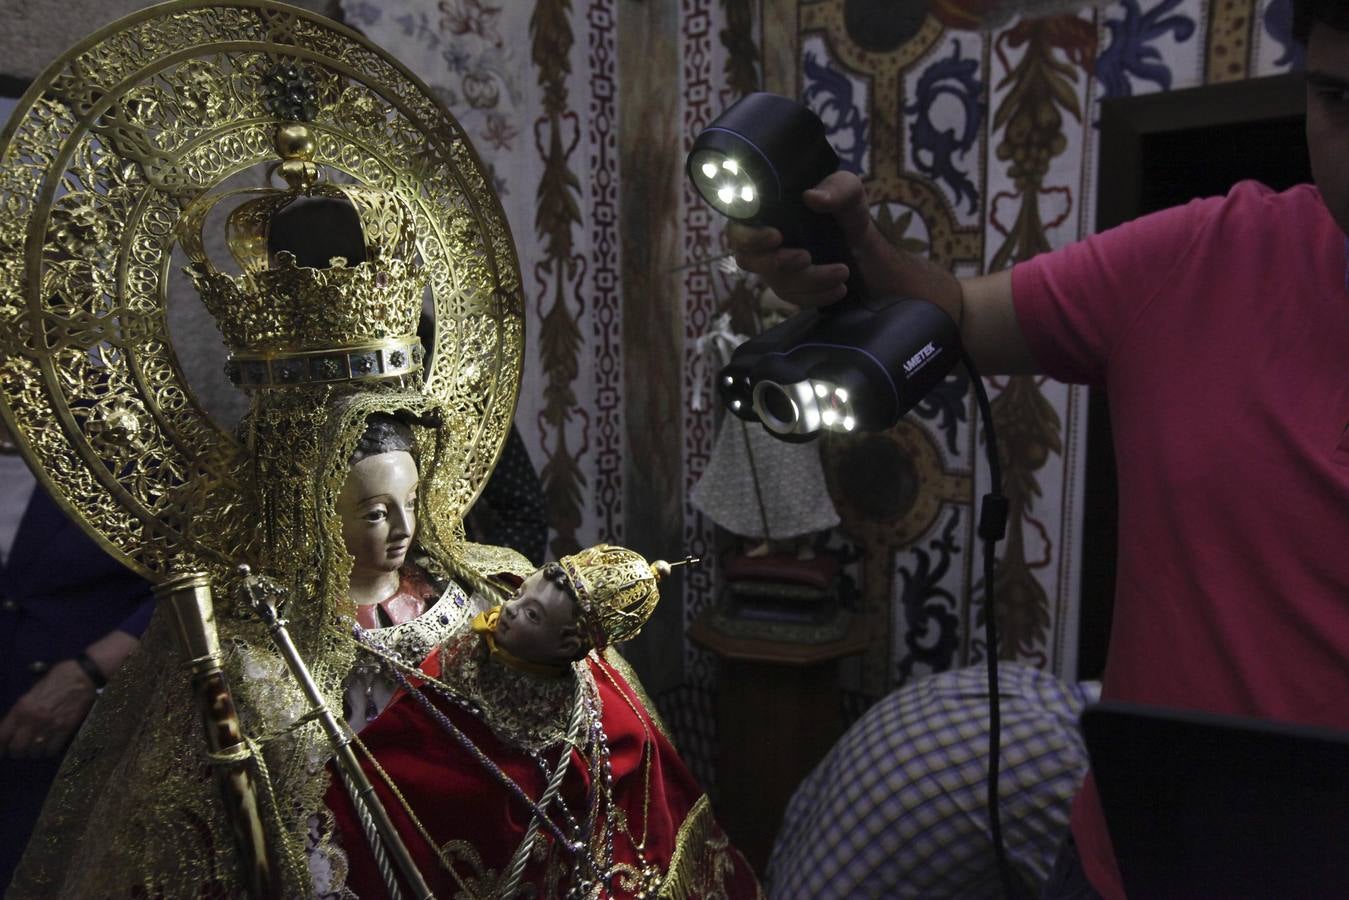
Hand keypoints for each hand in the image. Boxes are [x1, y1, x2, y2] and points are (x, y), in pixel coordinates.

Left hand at [0, 660, 98, 758]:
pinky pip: (52, 749)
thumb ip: (23, 709)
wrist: (84, 676)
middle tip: (20, 750)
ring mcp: (50, 726)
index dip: (0, 746)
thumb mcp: (32, 691)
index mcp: (21, 708)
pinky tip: (49, 746)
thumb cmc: (58, 678)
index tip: (1, 750)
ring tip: (35, 748)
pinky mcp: (65, 729)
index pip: (2, 736)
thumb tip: (14, 724)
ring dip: (33, 752)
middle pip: (17, 749)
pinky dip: (49, 750)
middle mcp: (33, 720)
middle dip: (17, 751)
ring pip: (34, 752)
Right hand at [729, 170, 873, 306]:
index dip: (749, 236)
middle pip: (747, 260)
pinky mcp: (787, 287)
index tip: (776, 236)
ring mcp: (772, 267)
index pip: (738, 226)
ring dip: (809, 280)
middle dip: (775, 262)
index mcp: (765, 212)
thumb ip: (835, 189)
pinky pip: (794, 298)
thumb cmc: (846, 210)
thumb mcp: (849, 192)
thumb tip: (812, 197)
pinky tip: (839, 289)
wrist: (863, 243)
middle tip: (806, 257)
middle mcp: (760, 241)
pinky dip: (817, 296)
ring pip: (776, 281)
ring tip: (842, 272)